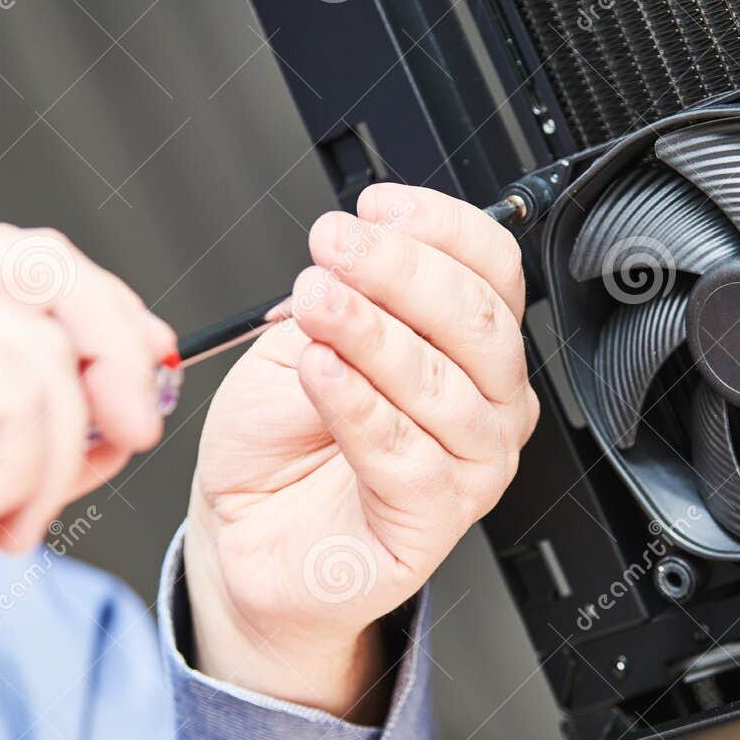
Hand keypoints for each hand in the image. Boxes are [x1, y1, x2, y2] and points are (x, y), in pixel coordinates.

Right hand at [0, 224, 173, 692]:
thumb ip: (47, 429)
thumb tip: (136, 404)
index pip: (27, 258)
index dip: (107, 308)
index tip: (152, 370)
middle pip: (48, 265)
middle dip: (115, 351)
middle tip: (132, 435)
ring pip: (43, 352)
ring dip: (52, 455)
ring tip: (2, 519)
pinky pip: (15, 394)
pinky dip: (19, 472)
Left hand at [185, 185, 537, 721]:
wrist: (246, 532)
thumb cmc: (284, 440)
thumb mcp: (308, 335)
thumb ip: (350, 293)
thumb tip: (370, 237)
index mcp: (470, 347)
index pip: (493, 270)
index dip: (441, 227)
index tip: (376, 207)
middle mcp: (486, 404)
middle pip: (478, 321)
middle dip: (400, 270)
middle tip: (334, 247)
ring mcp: (469, 466)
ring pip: (442, 386)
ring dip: (373, 333)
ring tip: (316, 305)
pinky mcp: (433, 522)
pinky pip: (406, 456)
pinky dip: (359, 405)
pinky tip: (320, 372)